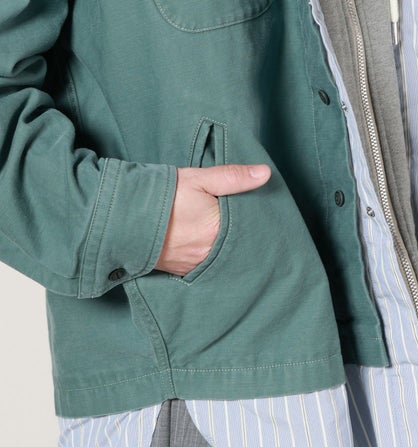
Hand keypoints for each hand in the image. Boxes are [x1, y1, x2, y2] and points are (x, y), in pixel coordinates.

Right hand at [155, 163, 270, 275]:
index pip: (250, 228)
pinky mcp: (182, 271)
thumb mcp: (197, 179)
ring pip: (221, 257)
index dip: (257, 221)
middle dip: (243, 236)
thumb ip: (232, 177)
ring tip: (227, 235)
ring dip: (226, 248)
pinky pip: (204, 266)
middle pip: (237, 245)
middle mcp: (210, 253)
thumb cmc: (160, 197)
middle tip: (248, 226)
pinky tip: (209, 247)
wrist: (121, 219)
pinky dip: (209, 257)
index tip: (263, 215)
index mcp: (218, 230)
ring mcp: (195, 265)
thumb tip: (265, 174)